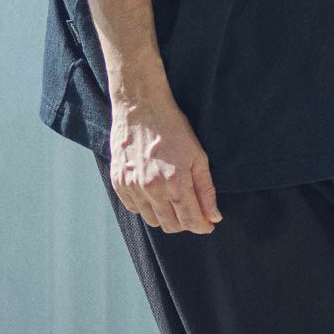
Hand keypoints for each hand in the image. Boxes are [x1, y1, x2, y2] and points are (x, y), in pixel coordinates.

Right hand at [108, 89, 222, 234]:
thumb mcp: (198, 156)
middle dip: (185, 223)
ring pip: (152, 221)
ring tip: (172, 199)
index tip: (207, 224)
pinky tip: (154, 192)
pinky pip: (134, 209)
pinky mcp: (118, 183)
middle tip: (191, 210)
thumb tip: (214, 217)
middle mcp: (152, 188)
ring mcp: (132, 187)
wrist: (140, 108)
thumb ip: (206, 190)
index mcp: (175, 182)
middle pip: (171, 226)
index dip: (202, 226)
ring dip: (165, 216)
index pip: (190, 221)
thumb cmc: (172, 129)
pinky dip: (146, 207)